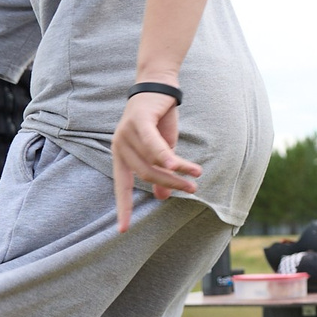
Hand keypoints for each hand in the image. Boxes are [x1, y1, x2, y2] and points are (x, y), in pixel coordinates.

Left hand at [110, 92, 201, 230]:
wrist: (160, 85)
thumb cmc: (159, 118)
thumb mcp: (160, 149)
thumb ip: (158, 171)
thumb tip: (161, 198)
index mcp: (121, 156)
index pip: (121, 187)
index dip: (123, 208)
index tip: (123, 230)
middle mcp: (119, 146)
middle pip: (146, 174)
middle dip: (171, 183)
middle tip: (192, 189)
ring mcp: (126, 133)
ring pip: (154, 161)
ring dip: (177, 171)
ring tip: (197, 175)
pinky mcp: (138, 121)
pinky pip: (154, 145)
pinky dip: (167, 157)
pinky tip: (178, 166)